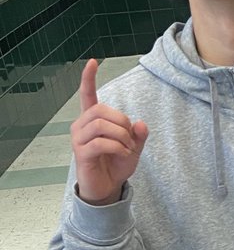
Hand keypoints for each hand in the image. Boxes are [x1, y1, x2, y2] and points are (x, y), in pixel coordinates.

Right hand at [70, 59, 148, 205]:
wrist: (107, 188)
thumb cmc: (116, 165)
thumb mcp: (133, 148)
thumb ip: (138, 135)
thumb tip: (140, 123)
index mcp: (93, 120)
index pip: (87, 95)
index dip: (88, 78)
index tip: (92, 61)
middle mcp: (81, 126)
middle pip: (101, 109)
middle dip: (122, 121)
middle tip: (131, 139)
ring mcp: (79, 139)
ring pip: (100, 124)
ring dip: (121, 136)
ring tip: (128, 148)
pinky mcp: (81, 153)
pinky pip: (100, 142)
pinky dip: (117, 147)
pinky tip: (123, 154)